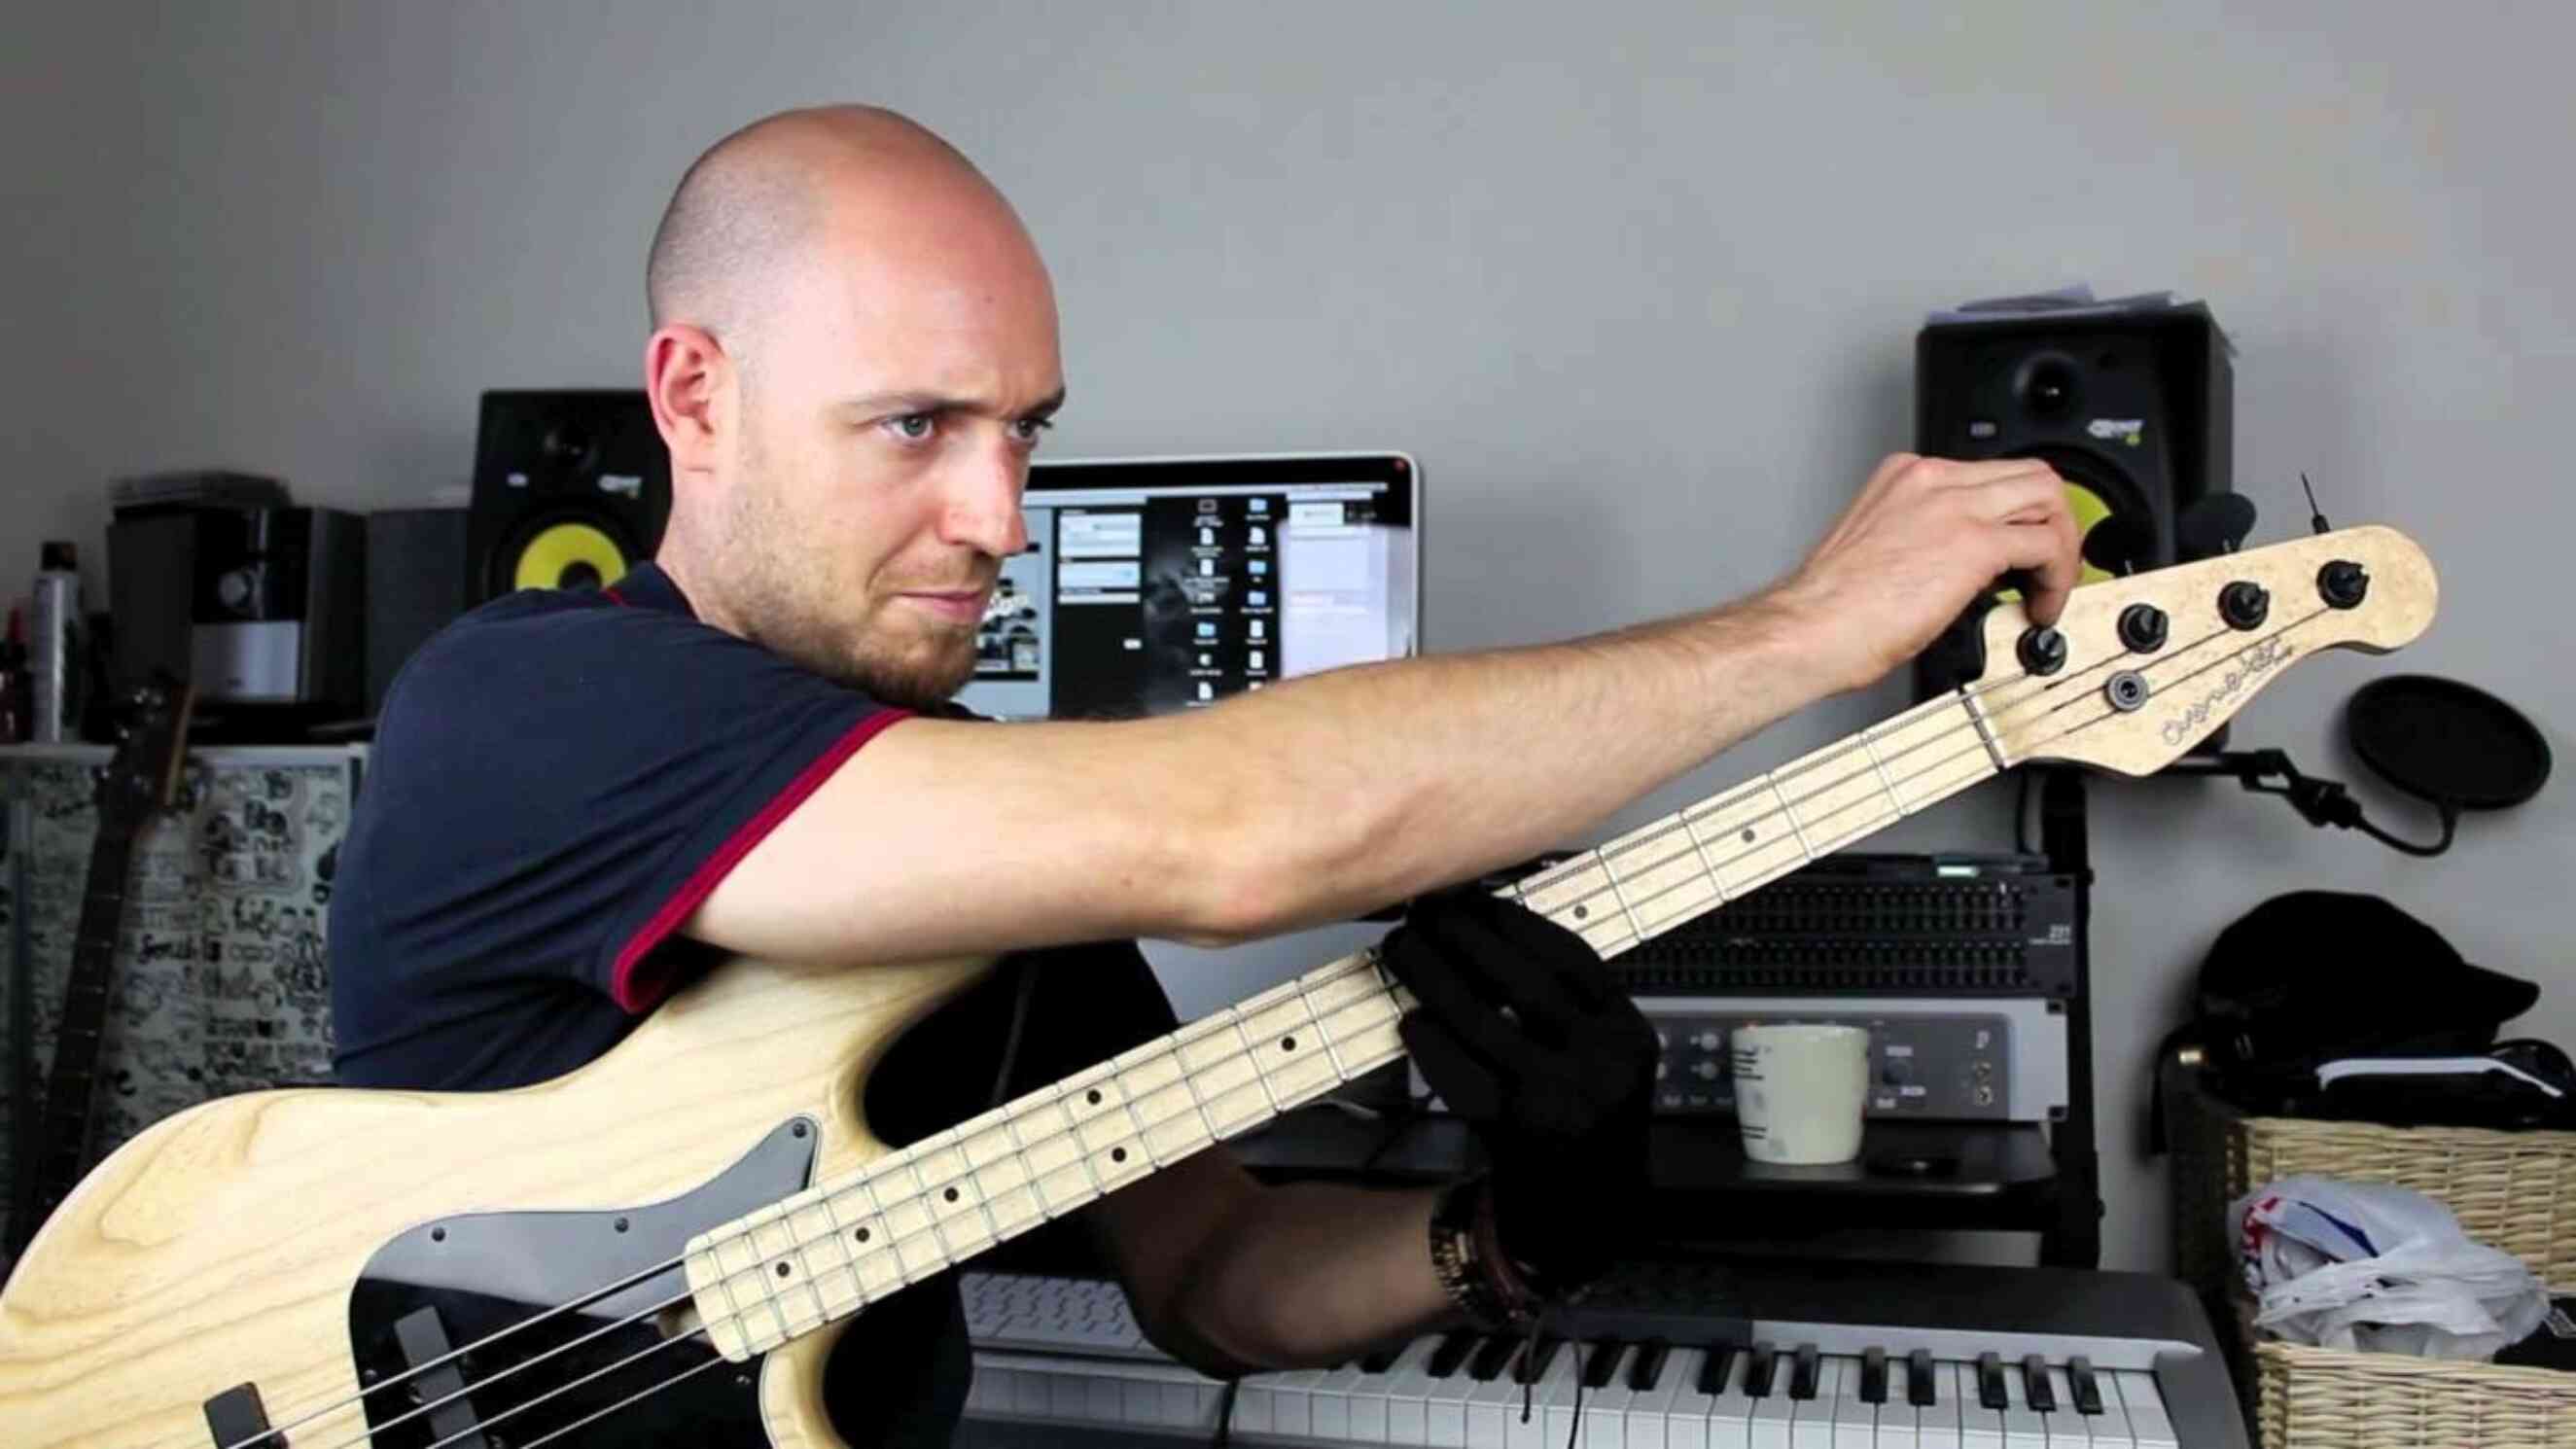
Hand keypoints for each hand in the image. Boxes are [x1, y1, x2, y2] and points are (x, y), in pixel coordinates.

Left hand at [1378, 887, 1654, 1294]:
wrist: (1584, 1213)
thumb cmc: (1580, 1117)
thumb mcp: (1599, 1057)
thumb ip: (1563, 1005)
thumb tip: (1483, 927)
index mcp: (1628, 1034)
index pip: (1570, 960)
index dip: (1514, 921)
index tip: (1470, 897)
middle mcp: (1602, 1064)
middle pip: (1522, 982)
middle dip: (1464, 937)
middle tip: (1421, 911)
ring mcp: (1560, 1100)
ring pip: (1483, 1022)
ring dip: (1432, 978)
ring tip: (1401, 950)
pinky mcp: (1515, 1133)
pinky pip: (1461, 1074)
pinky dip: (1430, 1042)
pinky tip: (1410, 1020)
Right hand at [1771, 452, 2082, 694]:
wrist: (1810, 628)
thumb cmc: (1829, 607)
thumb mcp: (1878, 548)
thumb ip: (1922, 540)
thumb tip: (1957, 568)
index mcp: (1906, 477)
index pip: (1988, 475)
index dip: (2016, 514)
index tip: (2018, 549)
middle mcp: (1933, 479)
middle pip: (2029, 475)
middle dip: (2053, 521)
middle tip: (2050, 563)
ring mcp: (1955, 506)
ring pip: (2047, 498)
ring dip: (2062, 545)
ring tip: (2050, 586)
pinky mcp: (1974, 543)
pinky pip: (2046, 545)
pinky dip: (2057, 577)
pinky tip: (2040, 605)